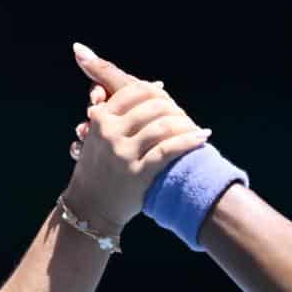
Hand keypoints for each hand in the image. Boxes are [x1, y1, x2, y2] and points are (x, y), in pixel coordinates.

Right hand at [62, 43, 208, 228]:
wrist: (89, 207)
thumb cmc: (98, 167)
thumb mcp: (98, 133)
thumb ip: (122, 108)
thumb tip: (158, 84)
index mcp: (101, 119)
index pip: (133, 91)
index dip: (156, 92)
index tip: (167, 99)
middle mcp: (110, 134)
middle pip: (151, 105)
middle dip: (172, 107)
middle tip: (183, 116)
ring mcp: (123, 155)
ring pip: (162, 125)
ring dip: (185, 123)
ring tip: (195, 127)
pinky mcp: (137, 175)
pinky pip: (168, 151)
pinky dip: (189, 141)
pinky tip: (202, 138)